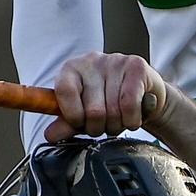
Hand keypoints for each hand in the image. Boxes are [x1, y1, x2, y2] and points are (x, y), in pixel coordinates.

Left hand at [45, 52, 171, 140]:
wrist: (144, 91)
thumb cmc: (108, 101)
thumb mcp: (83, 112)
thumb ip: (66, 123)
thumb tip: (50, 135)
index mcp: (72, 69)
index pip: (64, 90)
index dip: (73, 115)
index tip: (80, 122)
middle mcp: (91, 60)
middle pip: (93, 110)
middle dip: (99, 127)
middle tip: (103, 125)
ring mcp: (115, 61)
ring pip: (113, 111)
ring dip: (117, 125)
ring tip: (118, 120)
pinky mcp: (136, 66)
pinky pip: (130, 105)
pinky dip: (131, 120)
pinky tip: (131, 117)